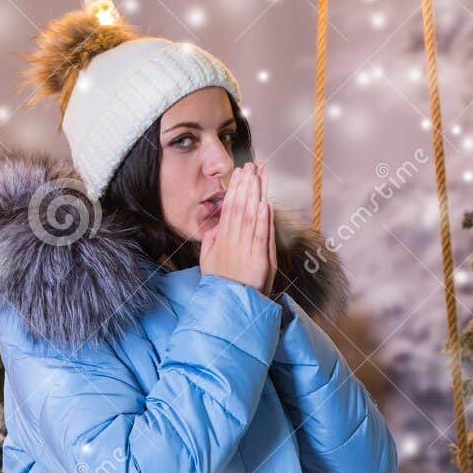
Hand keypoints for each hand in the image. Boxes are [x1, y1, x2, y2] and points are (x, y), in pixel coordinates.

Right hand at [199, 163, 273, 294]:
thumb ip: (210, 244)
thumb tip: (214, 228)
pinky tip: (264, 203)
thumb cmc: (222, 286)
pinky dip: (263, 219)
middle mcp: (232, 243)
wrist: (231, 306)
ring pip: (250, 218)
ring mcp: (246, 251)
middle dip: (245, 186)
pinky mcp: (258, 260)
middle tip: (250, 166)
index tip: (239, 175)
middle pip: (239, 208)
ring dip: (255, 195)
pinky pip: (260, 236)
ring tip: (259, 176)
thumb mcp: (208, 264)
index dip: (234, 190)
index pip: (228, 210)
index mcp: (221, 242)